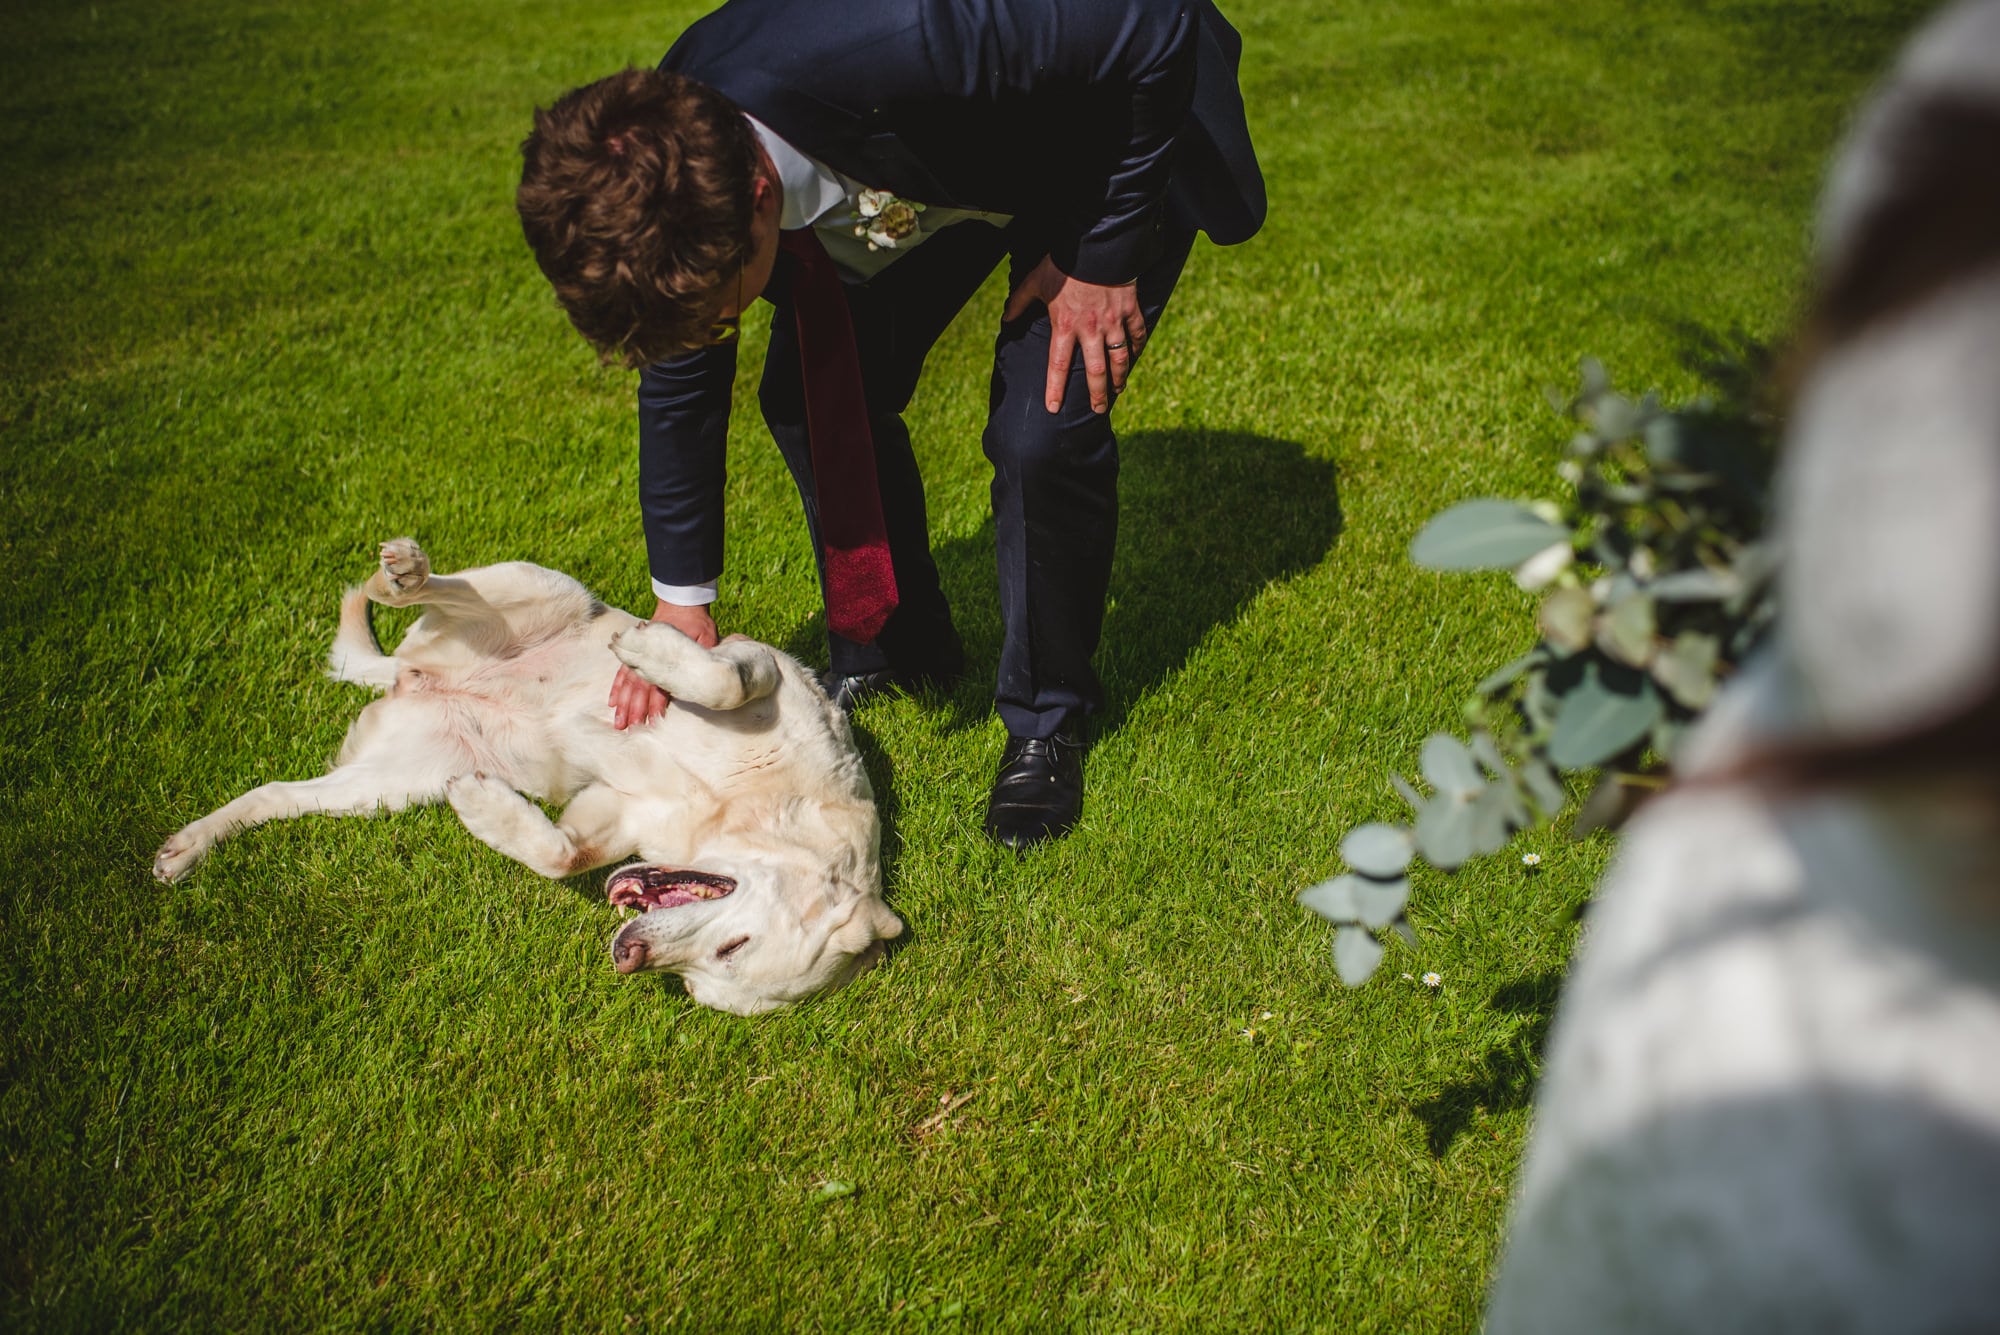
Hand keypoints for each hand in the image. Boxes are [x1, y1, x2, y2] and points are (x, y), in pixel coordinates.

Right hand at [610, 599, 719, 729]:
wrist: (682, 601)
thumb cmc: (697, 623)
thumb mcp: (707, 639)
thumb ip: (704, 657)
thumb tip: (709, 678)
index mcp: (669, 657)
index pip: (660, 684)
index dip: (657, 703)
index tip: (655, 720)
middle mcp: (652, 658)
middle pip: (640, 687)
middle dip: (635, 709)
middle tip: (630, 728)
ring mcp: (642, 655)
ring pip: (629, 682)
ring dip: (623, 703)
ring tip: (619, 722)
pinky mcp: (637, 652)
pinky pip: (623, 671)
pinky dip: (617, 687)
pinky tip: (612, 702)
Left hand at [1002, 254, 1146, 414]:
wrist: (1096, 245)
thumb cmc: (1063, 264)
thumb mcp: (1035, 281)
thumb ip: (1019, 302)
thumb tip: (1005, 319)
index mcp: (1065, 326)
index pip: (1059, 366)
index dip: (1055, 389)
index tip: (1053, 409)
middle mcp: (1091, 330)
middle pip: (1096, 371)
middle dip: (1097, 394)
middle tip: (1098, 411)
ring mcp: (1114, 322)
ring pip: (1120, 358)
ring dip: (1119, 378)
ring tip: (1117, 391)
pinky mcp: (1130, 310)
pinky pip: (1137, 334)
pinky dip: (1137, 348)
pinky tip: (1135, 358)